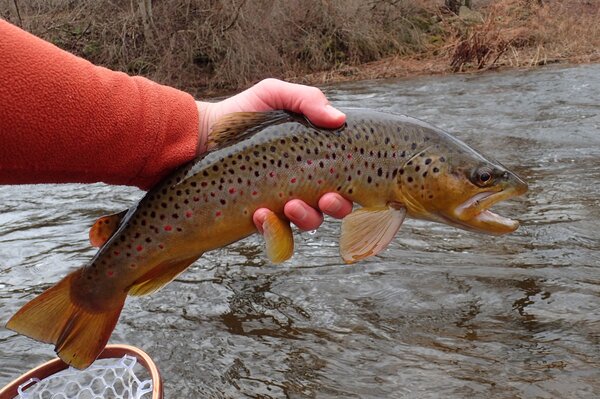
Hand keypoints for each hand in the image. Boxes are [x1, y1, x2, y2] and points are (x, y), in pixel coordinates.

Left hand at [196, 78, 352, 230]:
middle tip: (326, 199)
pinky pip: (273, 233)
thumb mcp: (274, 95)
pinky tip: (259, 213)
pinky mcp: (259, 217)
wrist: (202, 133)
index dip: (353, 186)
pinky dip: (270, 227)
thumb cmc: (243, 112)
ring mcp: (283, 202)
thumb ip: (307, 100)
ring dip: (305, 218)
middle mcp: (304, 183)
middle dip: (337, 207)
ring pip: (308, 222)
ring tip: (289, 206)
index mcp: (315, 158)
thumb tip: (339, 119)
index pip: (345, 178)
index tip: (347, 185)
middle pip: (334, 206)